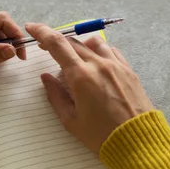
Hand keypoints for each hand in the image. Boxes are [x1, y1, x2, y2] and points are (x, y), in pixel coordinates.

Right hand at [25, 23, 154, 151]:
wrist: (137, 140)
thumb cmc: (102, 135)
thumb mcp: (71, 120)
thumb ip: (56, 96)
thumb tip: (46, 78)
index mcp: (81, 76)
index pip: (57, 44)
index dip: (42, 32)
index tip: (32, 28)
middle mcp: (99, 64)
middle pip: (73, 42)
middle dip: (57, 43)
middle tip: (47, 50)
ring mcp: (116, 65)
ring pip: (93, 43)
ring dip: (79, 46)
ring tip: (74, 60)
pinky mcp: (128, 70)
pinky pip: (110, 51)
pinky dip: (98, 51)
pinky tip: (96, 63)